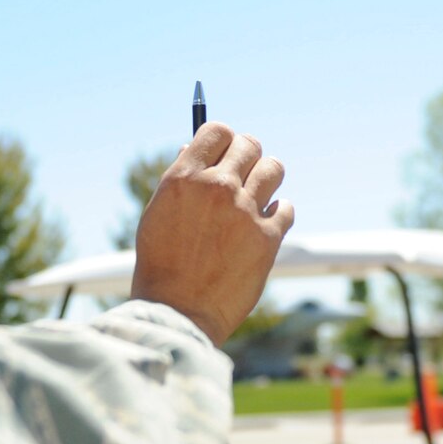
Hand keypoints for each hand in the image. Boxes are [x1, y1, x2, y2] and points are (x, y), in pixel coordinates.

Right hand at [130, 123, 293, 345]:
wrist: (178, 313)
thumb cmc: (161, 266)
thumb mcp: (157, 215)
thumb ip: (179, 181)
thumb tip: (193, 149)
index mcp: (184, 178)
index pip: (217, 130)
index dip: (224, 139)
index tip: (226, 151)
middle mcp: (216, 187)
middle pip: (250, 144)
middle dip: (248, 156)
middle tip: (245, 173)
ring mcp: (245, 211)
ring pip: (274, 168)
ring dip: (268, 178)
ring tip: (259, 194)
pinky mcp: (268, 238)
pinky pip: (286, 207)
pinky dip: (278, 213)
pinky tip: (265, 223)